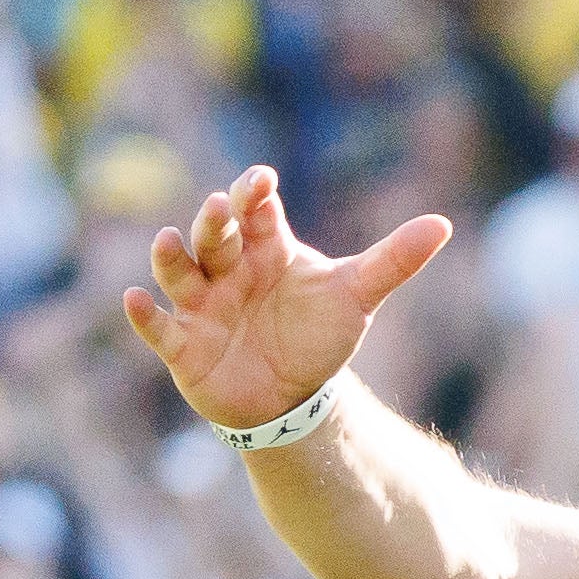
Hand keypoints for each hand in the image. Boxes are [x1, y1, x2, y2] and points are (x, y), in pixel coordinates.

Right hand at [122, 163, 448, 434]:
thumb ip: (394, 261)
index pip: (256, 211)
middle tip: (221, 208)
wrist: (293, 397)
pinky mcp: (182, 344)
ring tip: (169, 242)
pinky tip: (135, 300)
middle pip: (215, 236)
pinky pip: (158, 328)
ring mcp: (201, 304)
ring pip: (179, 272)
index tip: (263, 181)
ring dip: (170, 257)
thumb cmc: (318, 336)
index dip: (255, 194)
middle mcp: (227, 268)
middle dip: (216, 223)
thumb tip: (443, 224)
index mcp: (265, 247)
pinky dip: (144, 316)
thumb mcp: (357, 297)